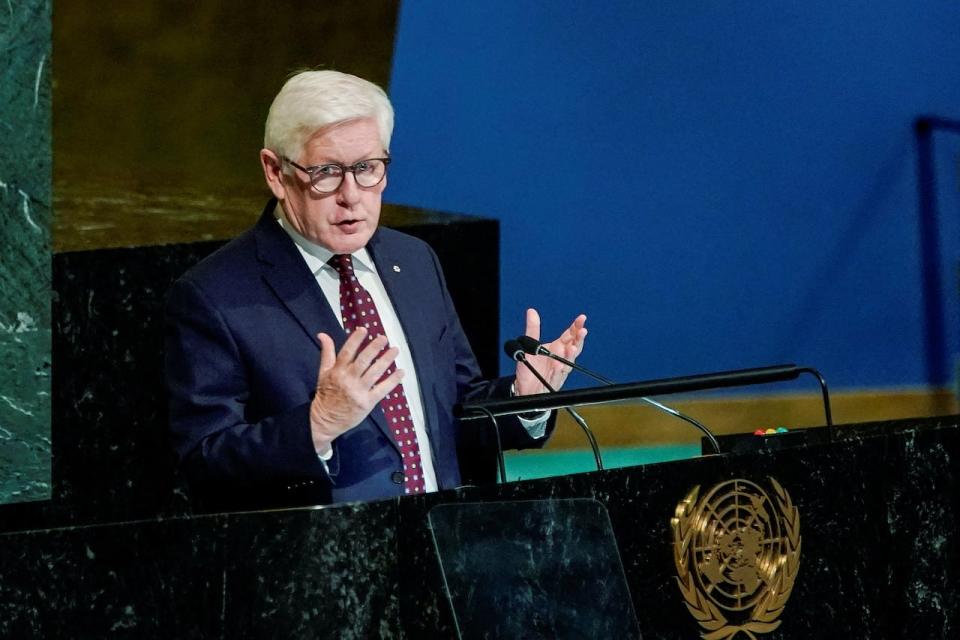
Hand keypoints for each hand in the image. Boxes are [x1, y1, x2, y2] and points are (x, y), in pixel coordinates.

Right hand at [310, 327, 403, 452]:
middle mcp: (348, 379)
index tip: (364, 330)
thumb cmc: (326, 394)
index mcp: (337, 371)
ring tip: (395, 350)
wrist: (325, 420)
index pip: (347, 352)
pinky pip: (382, 389)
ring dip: (386, 360)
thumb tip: (323, 334)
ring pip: (375, 373)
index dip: (355, 340)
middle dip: (374, 348)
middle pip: (363, 361)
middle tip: (384, 338)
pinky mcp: (367, 402)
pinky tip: (401, 372)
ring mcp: (359, 391)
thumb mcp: (322, 372)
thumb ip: (326, 353)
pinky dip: (393, 380)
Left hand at [514, 308, 586, 395]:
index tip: (582, 318)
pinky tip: (558, 366)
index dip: (576, 327)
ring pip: (568, 363)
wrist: (525, 388)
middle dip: (579, 339)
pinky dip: (557, 372)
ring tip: (572, 348)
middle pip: (574, 347)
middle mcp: (561, 359)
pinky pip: (555, 377)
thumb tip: (531, 311)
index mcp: (558, 348)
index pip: (570, 335)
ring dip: (570, 355)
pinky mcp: (552, 382)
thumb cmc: (531, 368)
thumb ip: (532, 329)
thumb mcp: (529, 345)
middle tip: (582, 331)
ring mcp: (558, 371)